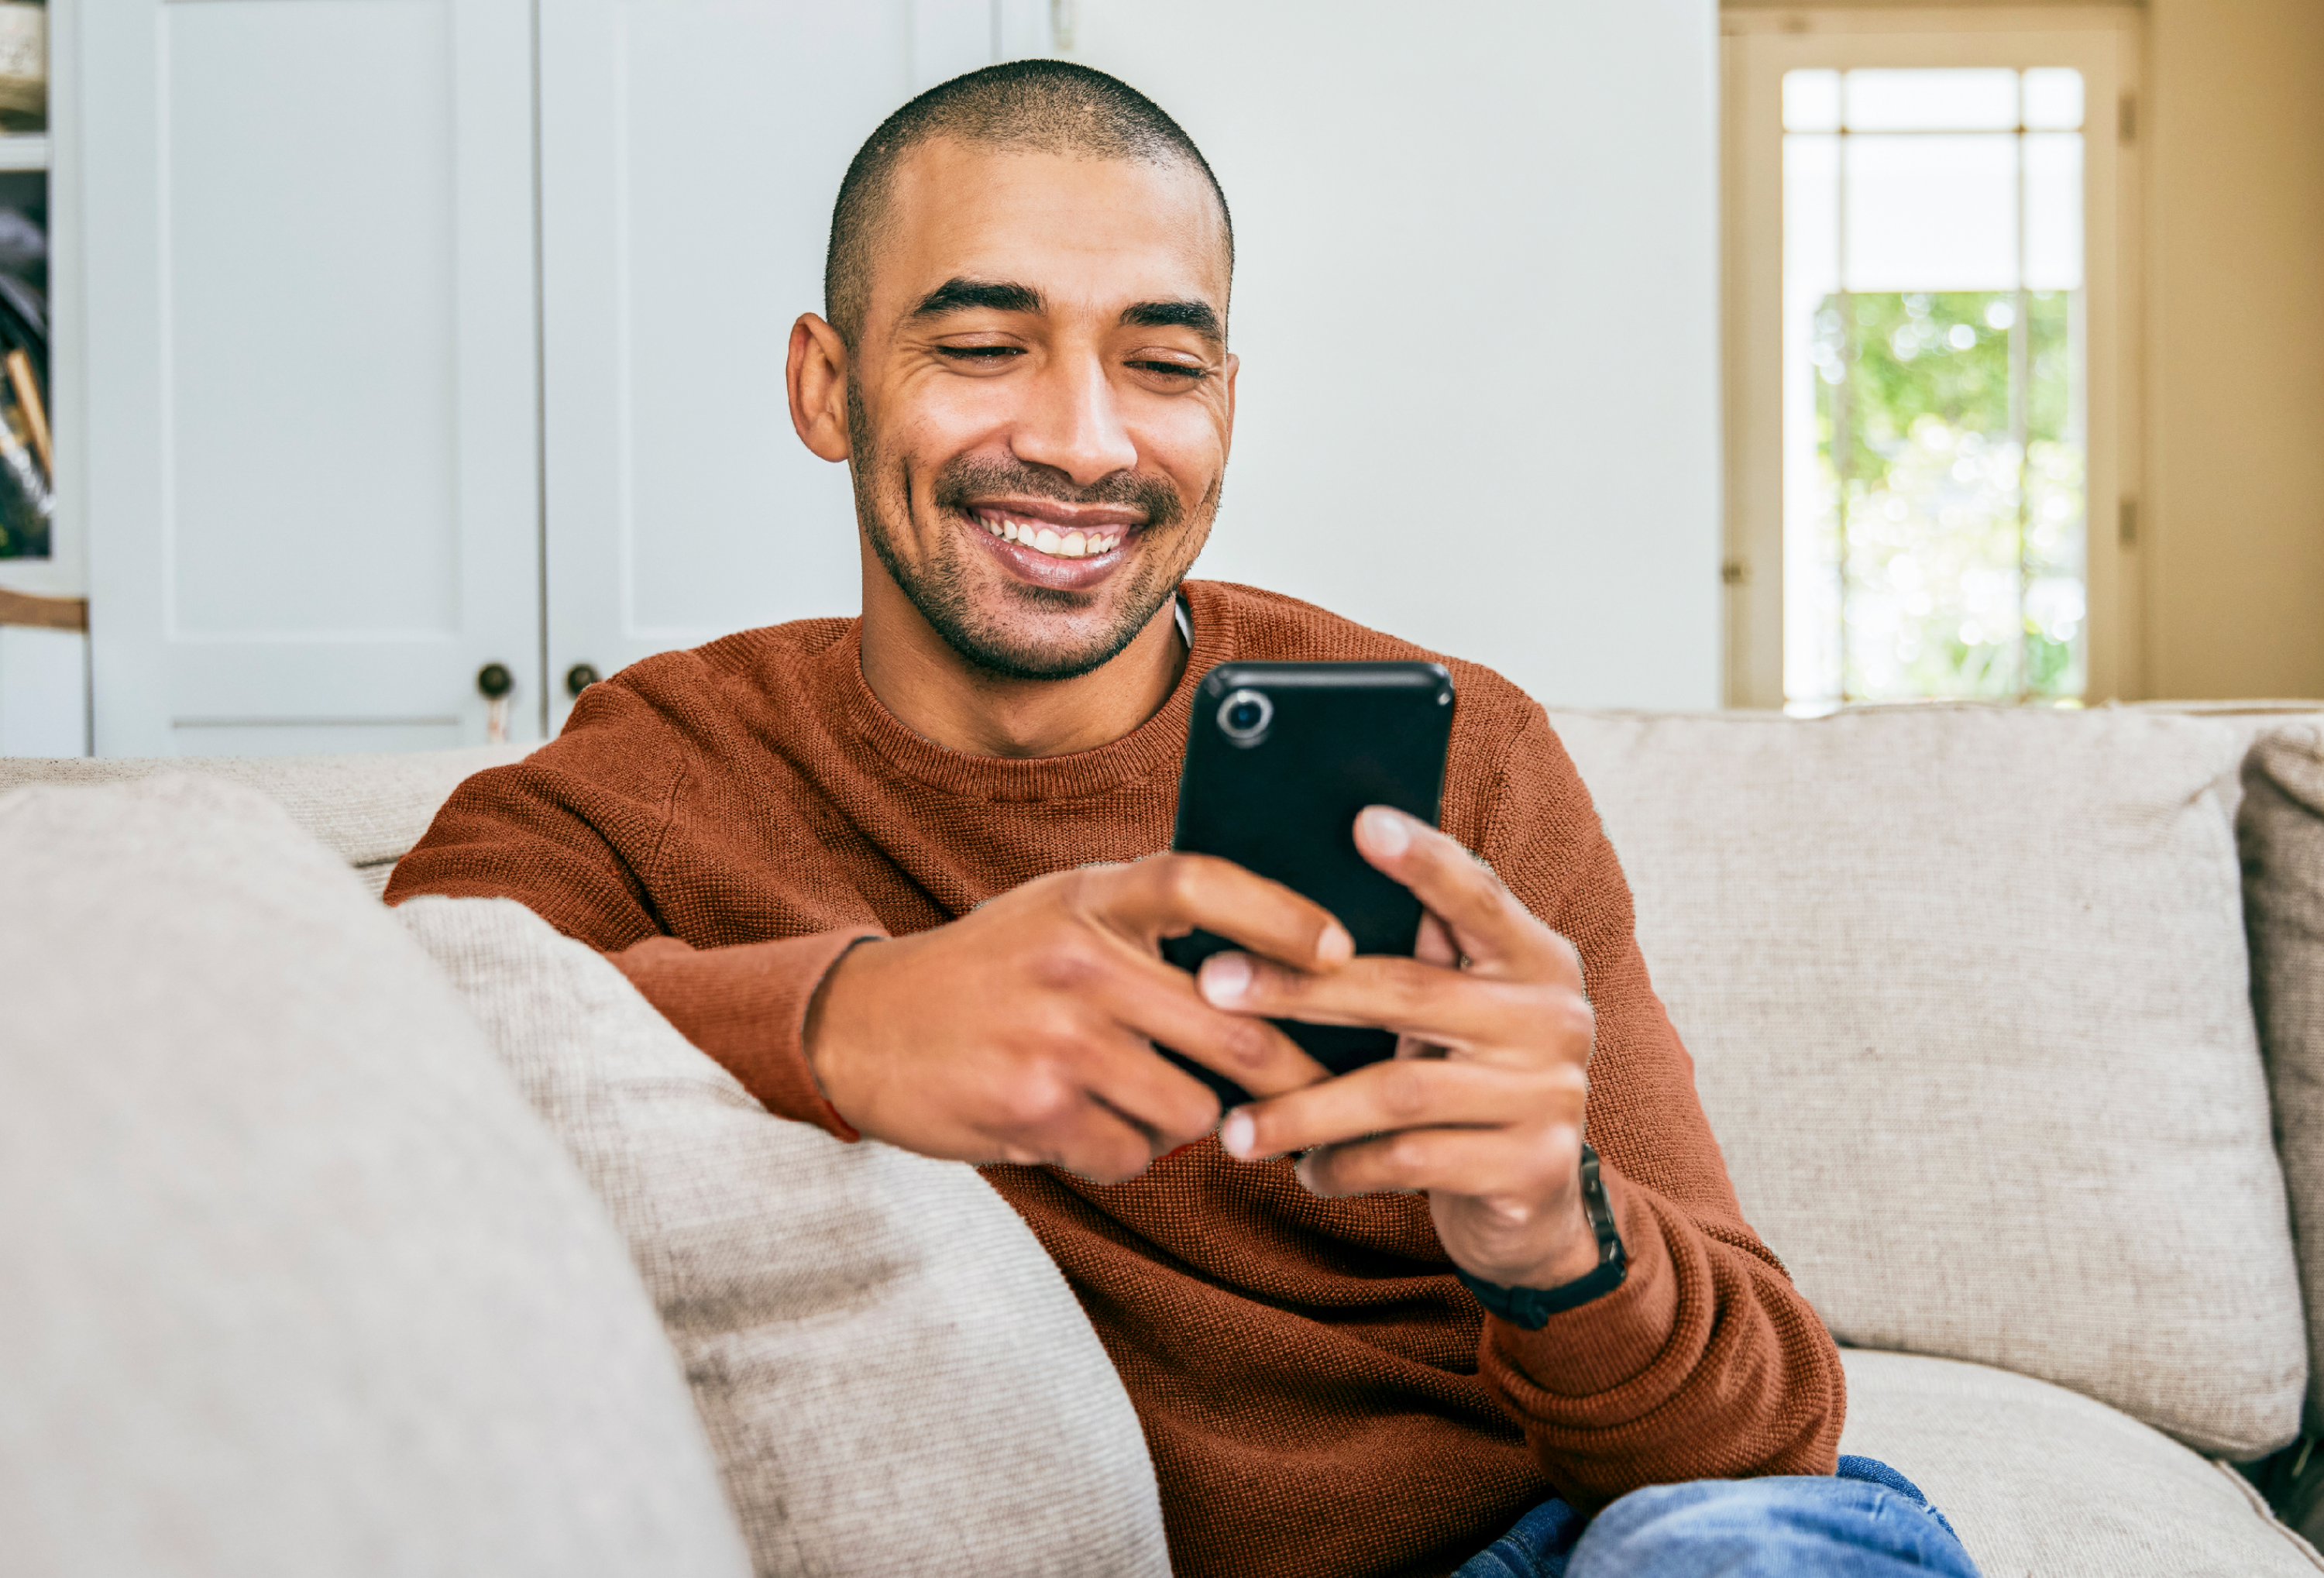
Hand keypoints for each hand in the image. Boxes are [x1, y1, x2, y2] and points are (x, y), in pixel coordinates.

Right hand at [802, 856, 1344, 1181]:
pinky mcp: (1034, 1109)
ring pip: (1189, 1107)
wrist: (863, 1027)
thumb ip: (1147, 922)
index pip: (1201, 883)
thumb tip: (1277, 960)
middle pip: (1231, 1023)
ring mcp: (1056, 1038)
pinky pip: (1130, 1154)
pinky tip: (1082, 1127)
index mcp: (1090, 896)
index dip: (1281, 915)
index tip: (1341, 950)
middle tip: (1326, 1094)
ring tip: (1140, 1100)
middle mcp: (1077, 959)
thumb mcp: (1060, 909)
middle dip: (1294, 1073)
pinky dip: (1122, 1152)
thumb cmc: (990, 968)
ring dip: (1185, 1120)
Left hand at [1199, 807, 1599, 1290]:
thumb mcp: (1454, 1012)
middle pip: (1410, 991)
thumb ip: (1415, 957)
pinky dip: (1346, 1165)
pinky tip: (1304, 1169)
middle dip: (1299, 988)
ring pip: (1400, 1091)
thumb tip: (1288, 897)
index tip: (1362, 822)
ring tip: (1233, 1128)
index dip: (1423, 859)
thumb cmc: (1462, 1078)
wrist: (1534, 1201)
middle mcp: (1556, 1016)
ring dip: (1304, 1108)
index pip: (1478, 894)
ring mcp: (1552, 1093)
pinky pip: (1413, 1161)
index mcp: (1536, 957)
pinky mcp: (1535, 1168)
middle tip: (1214, 984)